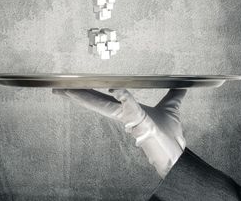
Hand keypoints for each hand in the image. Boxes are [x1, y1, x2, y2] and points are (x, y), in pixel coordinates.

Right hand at [53, 88, 186, 177]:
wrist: (177, 154)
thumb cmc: (171, 136)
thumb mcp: (171, 108)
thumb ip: (174, 95)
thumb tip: (182, 86)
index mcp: (127, 111)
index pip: (103, 99)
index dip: (88, 92)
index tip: (74, 86)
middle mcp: (124, 115)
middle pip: (96, 102)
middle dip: (77, 95)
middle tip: (59, 88)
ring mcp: (129, 119)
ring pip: (104, 106)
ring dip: (86, 98)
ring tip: (68, 90)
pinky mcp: (140, 122)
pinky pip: (130, 106)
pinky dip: (124, 97)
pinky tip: (116, 88)